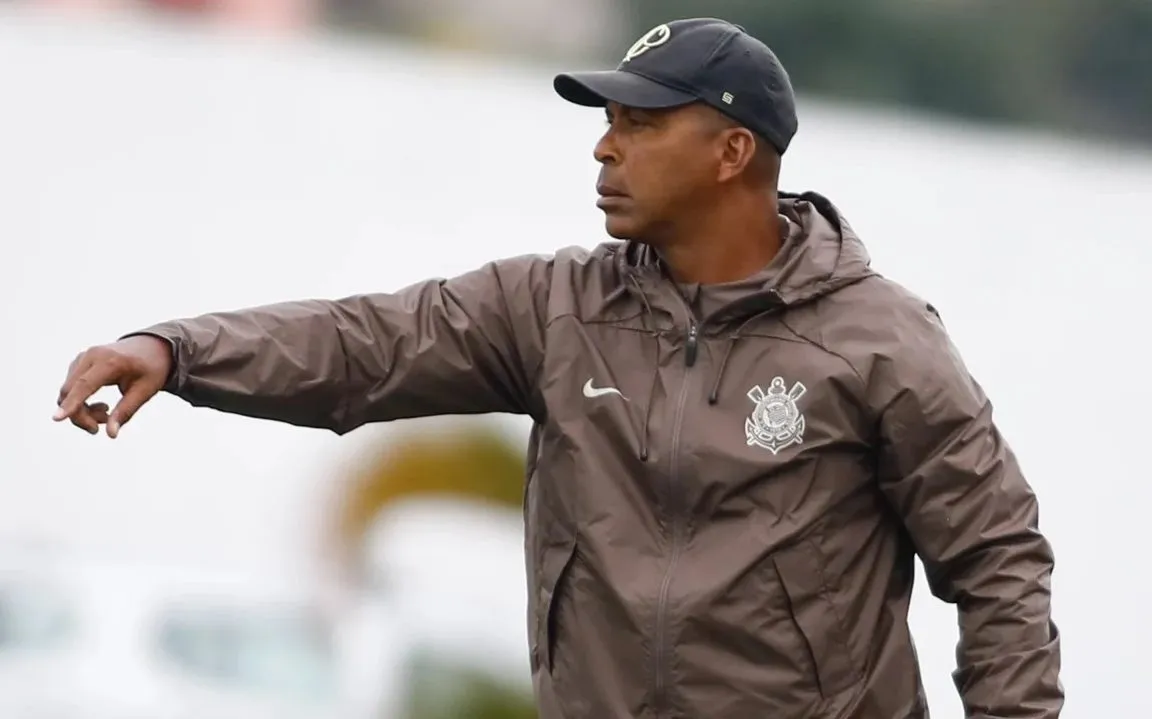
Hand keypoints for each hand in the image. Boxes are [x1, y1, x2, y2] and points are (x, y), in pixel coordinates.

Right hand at [53, 335, 172, 437]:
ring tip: (107, 413)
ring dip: (82, 411)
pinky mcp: (78, 363)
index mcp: (110, 361)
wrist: (150, 347)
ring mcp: (82, 358)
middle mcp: (91, 356)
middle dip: (81, 416)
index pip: (85, 385)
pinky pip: (70, 389)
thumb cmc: (151, 369)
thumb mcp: (145, 391)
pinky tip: (103, 406)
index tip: (56, 419)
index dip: (72, 404)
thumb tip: (111, 435)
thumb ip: (126, 412)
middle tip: (99, 428)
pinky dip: (80, 402)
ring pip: (67, 393)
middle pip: (70, 392)